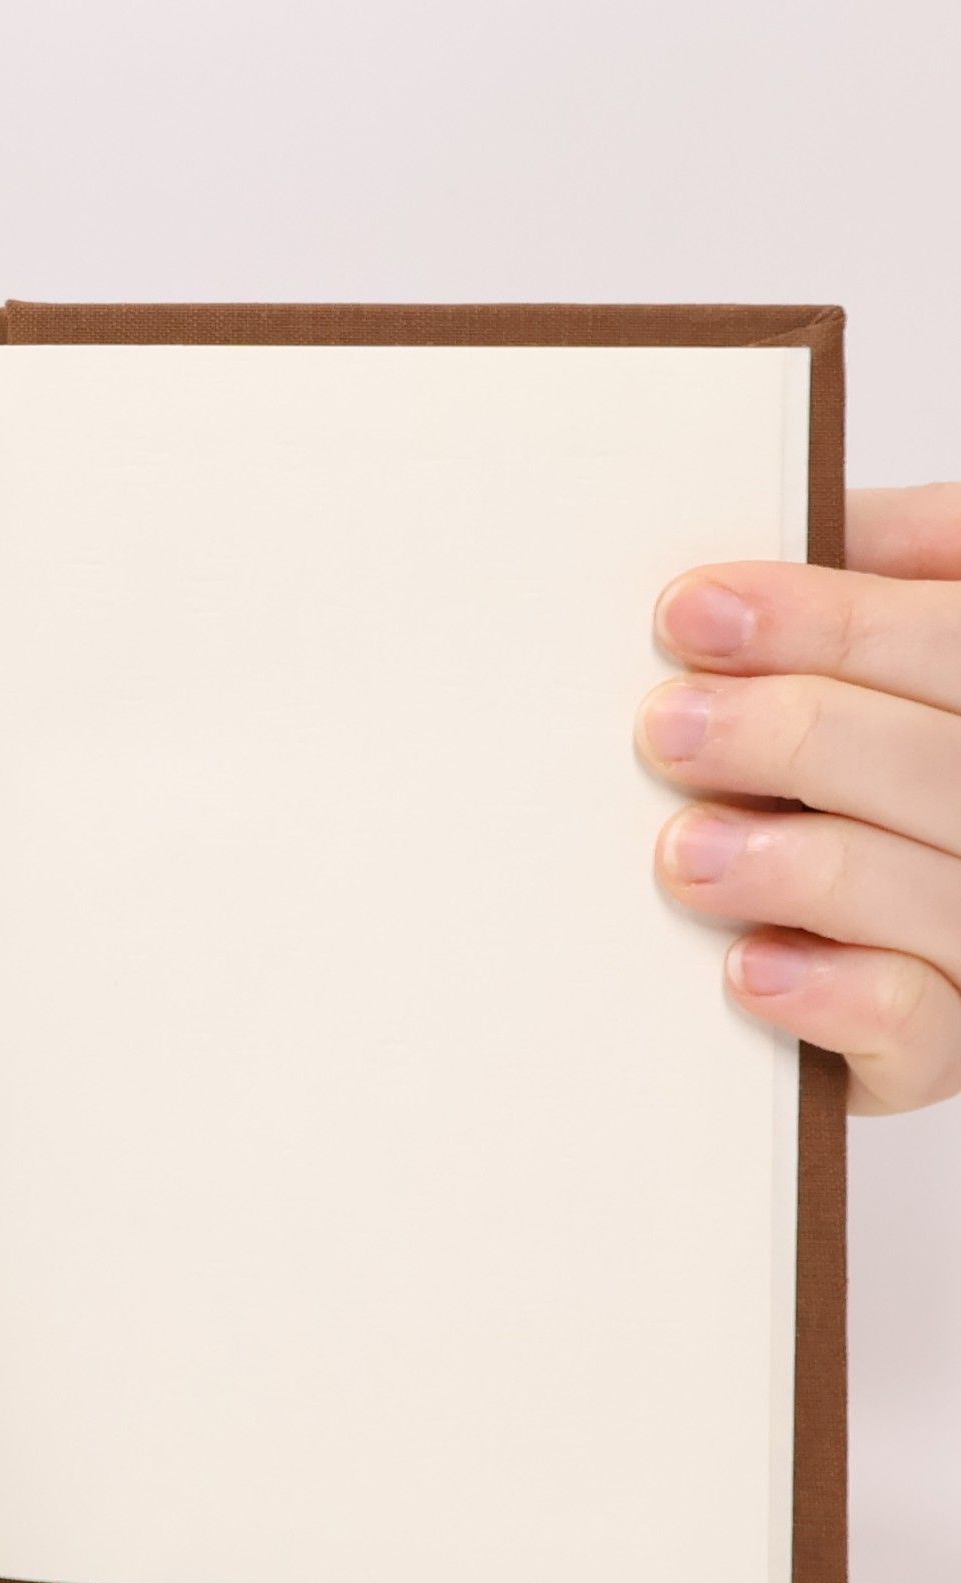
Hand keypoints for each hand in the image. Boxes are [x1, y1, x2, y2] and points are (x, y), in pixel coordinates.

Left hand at [640, 486, 960, 1113]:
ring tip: (682, 853)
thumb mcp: (872, 676)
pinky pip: (918, 1024)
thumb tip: (808, 515)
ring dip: (799, 865)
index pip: (956, 643)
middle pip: (950, 764)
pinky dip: (832, 994)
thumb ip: (876, 586)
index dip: (836, 619)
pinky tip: (748, 969)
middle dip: (800, 733)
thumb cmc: (851, 793)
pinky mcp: (948, 1050)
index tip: (691, 610)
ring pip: (940, 891)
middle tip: (667, 726)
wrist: (845, 973)